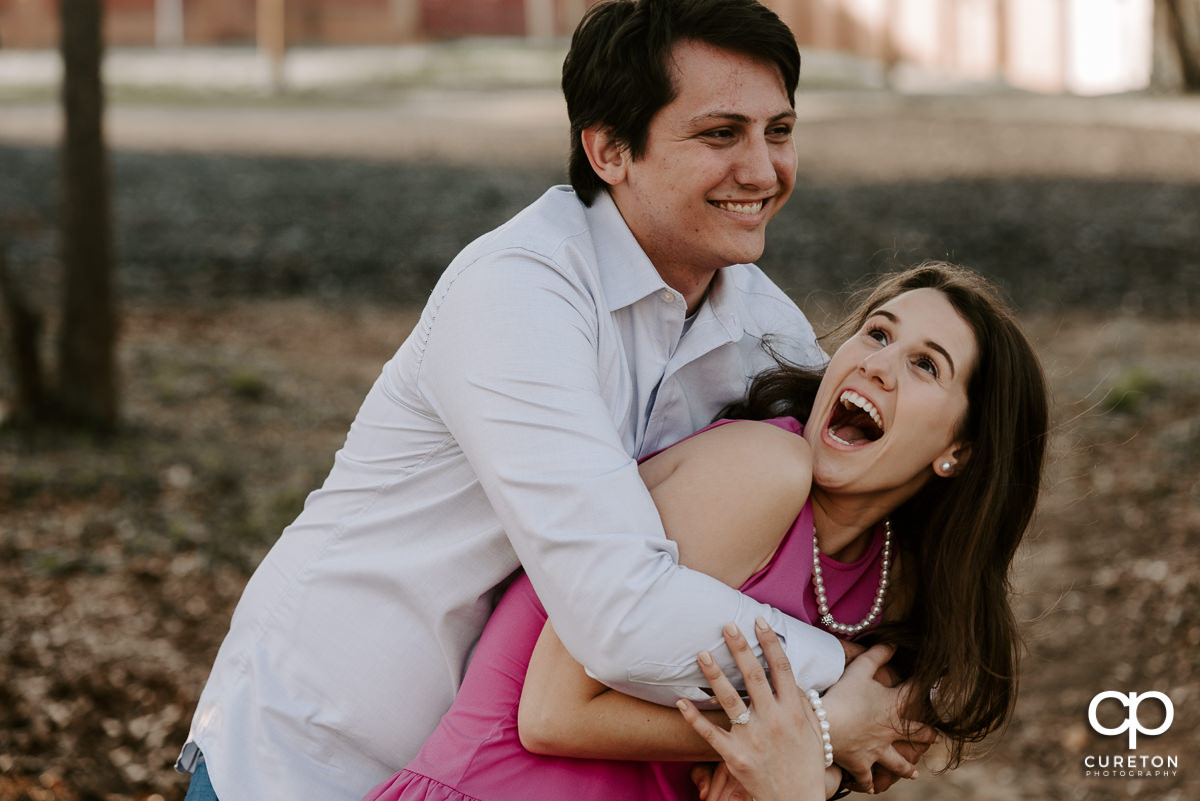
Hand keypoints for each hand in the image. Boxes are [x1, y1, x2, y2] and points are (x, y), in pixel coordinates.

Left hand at [677, 618, 825, 800]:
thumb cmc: (807, 767)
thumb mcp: (815, 733)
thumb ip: (803, 704)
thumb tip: (792, 679)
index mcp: (794, 712)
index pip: (782, 669)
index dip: (770, 643)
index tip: (759, 621)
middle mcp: (774, 720)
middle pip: (754, 676)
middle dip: (740, 648)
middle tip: (727, 626)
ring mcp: (753, 738)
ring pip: (730, 699)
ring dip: (715, 674)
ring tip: (702, 653)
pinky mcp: (735, 755)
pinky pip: (710, 733)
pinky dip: (694, 717)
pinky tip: (681, 700)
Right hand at [820, 644, 936, 792]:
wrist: (827, 725)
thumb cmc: (843, 695)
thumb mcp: (859, 669)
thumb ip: (877, 654)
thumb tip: (894, 642)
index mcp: (894, 707)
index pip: (917, 693)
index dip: (929, 684)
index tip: (942, 678)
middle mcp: (891, 731)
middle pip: (915, 734)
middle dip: (927, 735)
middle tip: (937, 737)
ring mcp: (878, 750)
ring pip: (898, 763)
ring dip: (906, 769)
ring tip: (915, 774)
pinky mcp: (862, 763)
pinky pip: (868, 777)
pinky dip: (870, 783)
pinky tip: (873, 788)